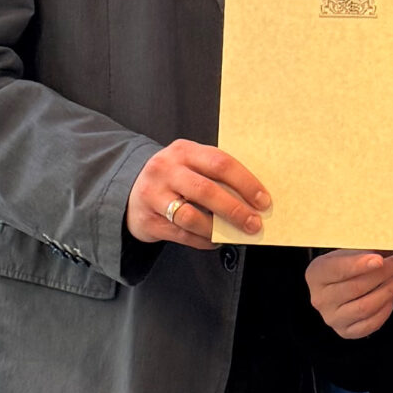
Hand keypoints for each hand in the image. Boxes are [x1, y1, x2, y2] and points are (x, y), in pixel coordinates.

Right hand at [126, 140, 268, 250]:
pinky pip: (181, 235)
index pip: (220, 163)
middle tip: (253, 223)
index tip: (263, 200)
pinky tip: (213, 241)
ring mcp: (154, 195)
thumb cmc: (172, 177)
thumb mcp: (189, 164)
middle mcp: (166, 170)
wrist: (129, 190)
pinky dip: (202, 240)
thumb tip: (251, 199)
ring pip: (191, 216)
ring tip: (233, 235)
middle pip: (206, 190)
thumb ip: (214, 175)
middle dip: (235, 210)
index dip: (245, 183)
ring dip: (217, 229)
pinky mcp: (148, 220)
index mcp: (184, 151)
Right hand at [307, 249, 392, 338]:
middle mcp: (320, 299)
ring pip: (365, 307)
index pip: (338, 269)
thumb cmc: (345, 266)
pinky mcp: (346, 332)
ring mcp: (332, 318)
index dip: (360, 264)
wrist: (337, 287)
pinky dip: (386, 309)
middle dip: (384, 273)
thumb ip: (367, 249)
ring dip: (390, 290)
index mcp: (316, 274)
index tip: (381, 259)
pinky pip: (370, 324)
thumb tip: (391, 247)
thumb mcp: (350, 251)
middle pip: (356, 288)